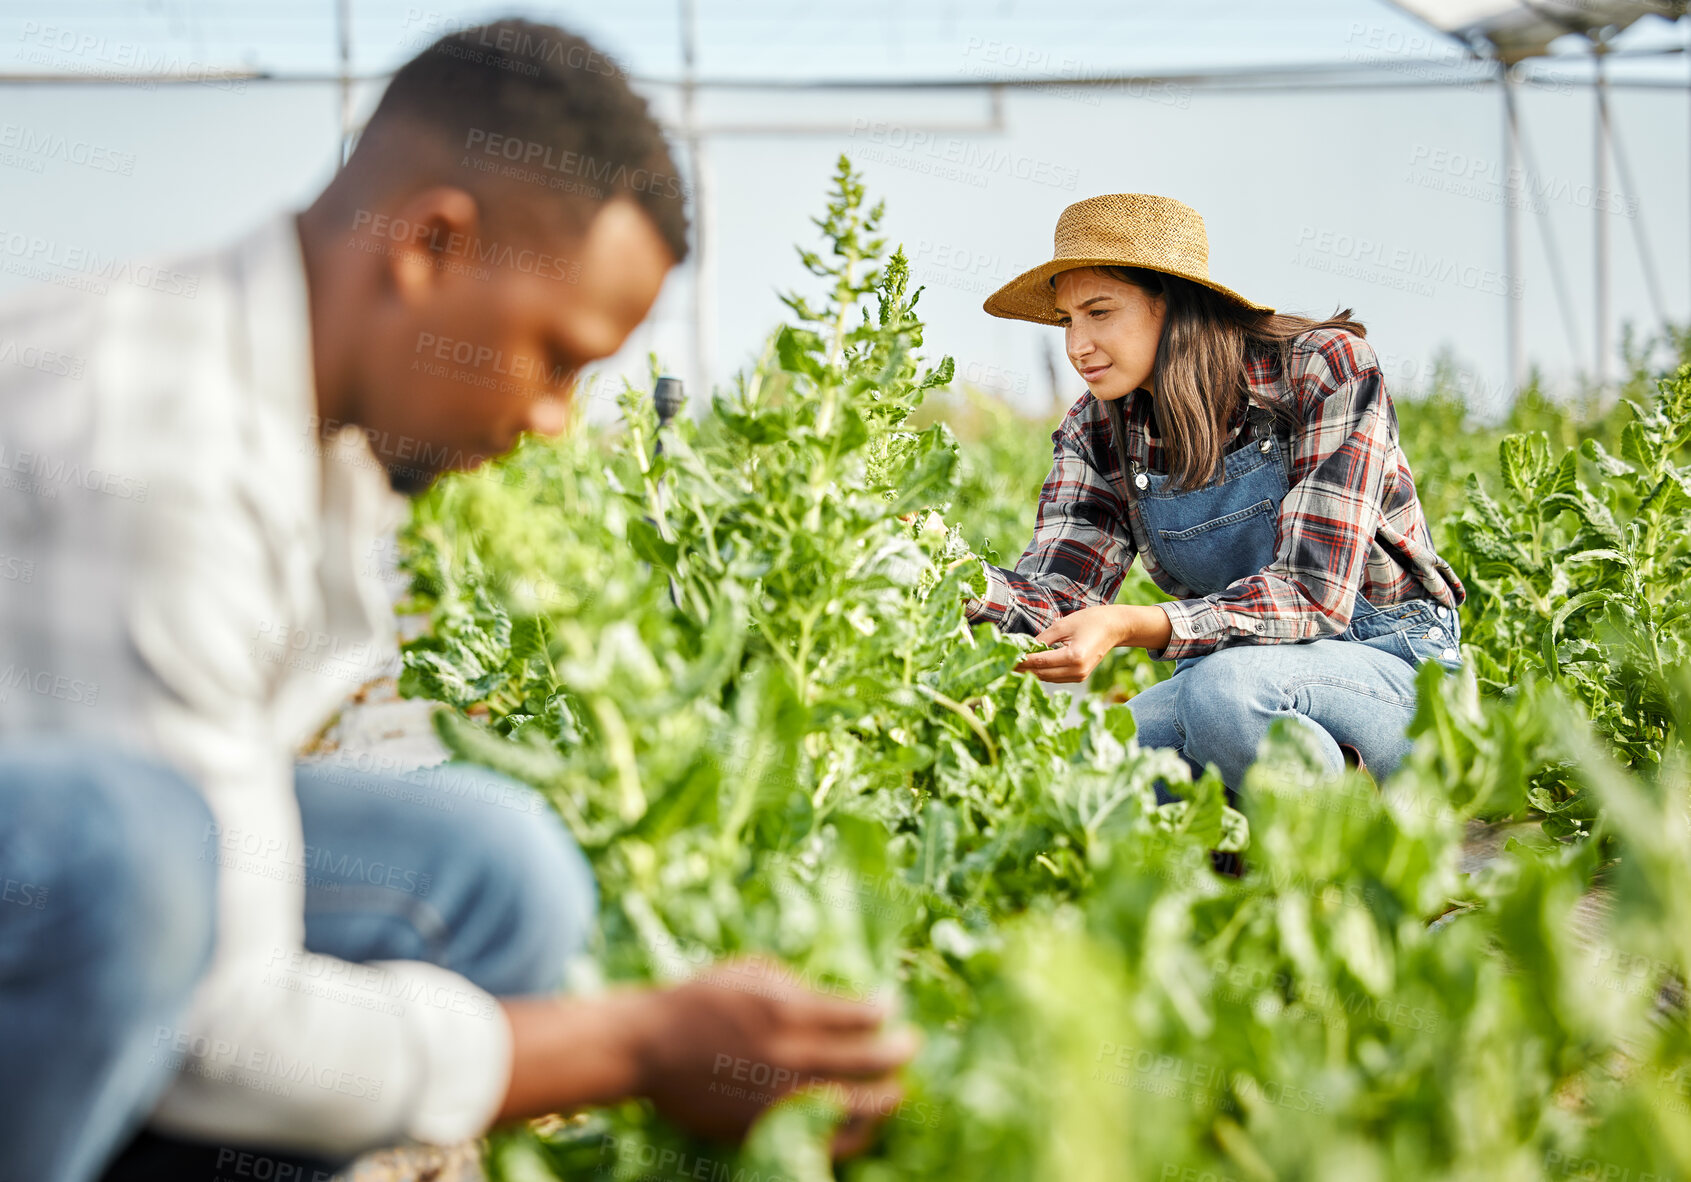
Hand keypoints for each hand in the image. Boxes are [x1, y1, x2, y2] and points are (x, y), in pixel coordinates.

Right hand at [498, 959, 917, 1158]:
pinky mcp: (765, 1130)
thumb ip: (799, 985)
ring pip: (857, 1110)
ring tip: (895, 1091)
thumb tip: (839, 999)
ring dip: (886, 1099)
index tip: (889, 1006)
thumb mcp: (752, 971)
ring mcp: (779, 1100)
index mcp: (790, 1012)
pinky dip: (849, 1134)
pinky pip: (823, 1141)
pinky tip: (860, 1123)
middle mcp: (791, 1058)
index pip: (865, 1015)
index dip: (886, 1010)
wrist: (648, 1047)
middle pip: (872, 1064)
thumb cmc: (701, 1000)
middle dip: (901, 1053)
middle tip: (911, 1045)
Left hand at [1013, 604, 1171, 682]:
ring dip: (1031, 672)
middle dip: (1022, 669)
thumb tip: (1023, 647)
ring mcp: (1079, 676)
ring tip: (1013, 664)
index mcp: (1073, 656)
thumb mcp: (1063, 625)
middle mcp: (1077, 670)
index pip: (1039, 662)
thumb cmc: (1091, 621)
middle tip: (1004, 663)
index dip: (1021, 662)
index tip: (1005, 659)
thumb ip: (1042, 638)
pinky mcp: (1079, 677)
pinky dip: (1042, 672)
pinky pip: (1055, 677)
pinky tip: (1030, 666)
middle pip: (1041, 674)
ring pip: (1047, 678)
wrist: (1114, 627)